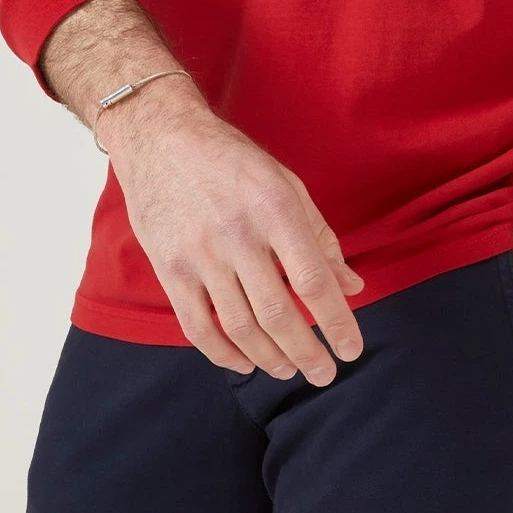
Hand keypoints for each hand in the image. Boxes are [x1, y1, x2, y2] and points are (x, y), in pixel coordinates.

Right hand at [100, 80, 365, 384]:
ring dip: (270, 358)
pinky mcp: (169, 269)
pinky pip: (197, 327)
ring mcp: (199, 254)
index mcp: (275, 207)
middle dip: (307, 352)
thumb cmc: (232, 161)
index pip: (312, 279)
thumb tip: (352, 287)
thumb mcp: (286, 184)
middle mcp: (237, 233)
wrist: (160, 138)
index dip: (336, 321)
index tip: (351, 350)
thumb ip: (320, 237)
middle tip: (325, 374)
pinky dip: (224, 354)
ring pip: (239, 327)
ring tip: (291, 370)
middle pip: (277, 313)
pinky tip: (245, 363)